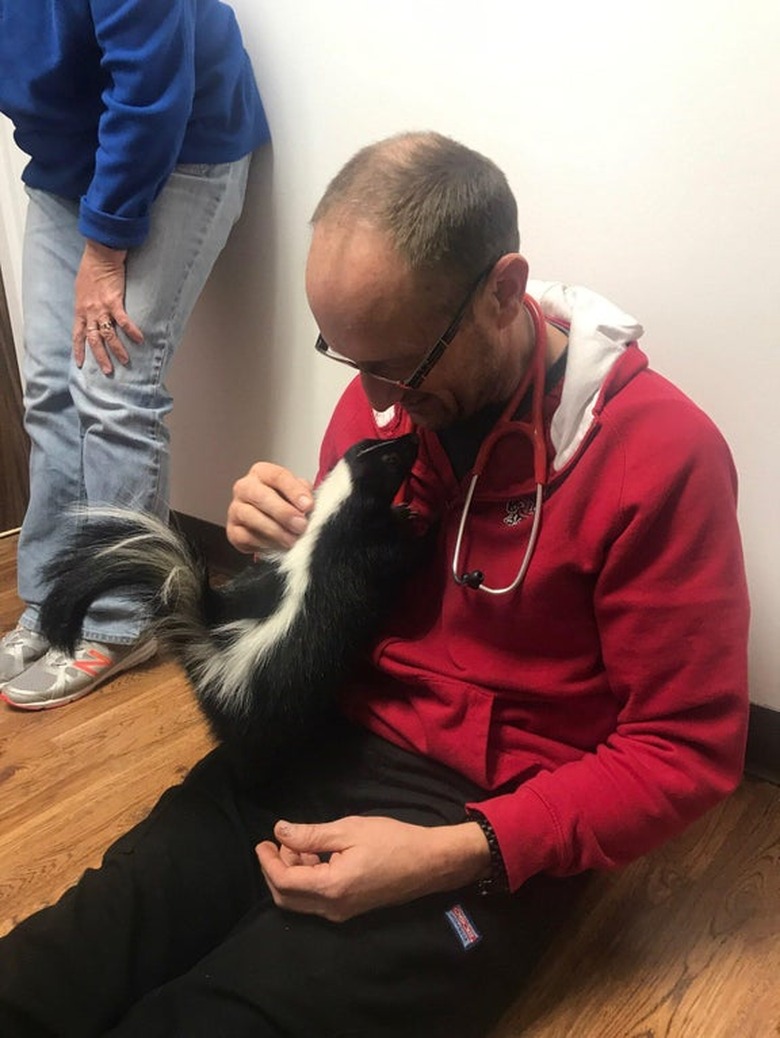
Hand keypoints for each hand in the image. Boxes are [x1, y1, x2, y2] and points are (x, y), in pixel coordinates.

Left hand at [72, 239, 143, 373]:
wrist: (100, 254)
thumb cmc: (91, 268)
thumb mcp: (81, 289)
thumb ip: (86, 304)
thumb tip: (89, 312)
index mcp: (81, 310)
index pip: (78, 334)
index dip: (79, 350)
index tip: (81, 364)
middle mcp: (90, 311)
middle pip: (94, 340)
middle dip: (100, 357)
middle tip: (107, 371)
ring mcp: (101, 307)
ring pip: (108, 334)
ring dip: (117, 349)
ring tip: (126, 360)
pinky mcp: (114, 301)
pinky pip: (123, 320)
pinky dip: (132, 331)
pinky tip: (140, 339)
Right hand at [227, 463, 313, 553]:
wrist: (273, 525)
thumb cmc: (286, 504)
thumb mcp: (299, 493)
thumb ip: (304, 493)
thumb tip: (306, 503)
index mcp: (262, 472)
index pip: (278, 476)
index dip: (294, 491)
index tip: (308, 505)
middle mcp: (245, 487)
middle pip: (261, 495)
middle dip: (283, 512)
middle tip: (301, 525)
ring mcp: (235, 509)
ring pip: (251, 517)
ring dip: (275, 530)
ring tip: (292, 540)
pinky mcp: (233, 531)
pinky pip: (246, 537)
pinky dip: (264, 543)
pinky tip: (279, 546)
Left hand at [256, 816, 490, 921]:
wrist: (429, 862)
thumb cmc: (392, 841)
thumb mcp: (349, 830)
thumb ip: (310, 835)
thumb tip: (280, 832)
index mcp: (331, 888)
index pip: (284, 882)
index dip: (268, 862)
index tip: (262, 841)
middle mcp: (333, 908)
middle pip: (287, 898)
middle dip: (275, 870)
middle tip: (277, 843)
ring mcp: (342, 912)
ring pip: (300, 901)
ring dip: (291, 874)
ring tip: (299, 844)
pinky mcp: (351, 909)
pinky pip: (316, 900)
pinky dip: (307, 880)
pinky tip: (315, 856)